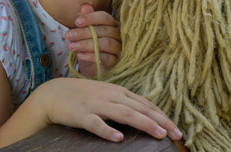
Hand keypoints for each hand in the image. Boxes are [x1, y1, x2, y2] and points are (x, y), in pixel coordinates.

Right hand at [35, 77, 182, 142]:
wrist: (53, 93)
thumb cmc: (82, 96)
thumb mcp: (106, 96)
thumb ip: (124, 103)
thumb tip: (145, 114)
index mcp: (119, 92)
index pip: (146, 104)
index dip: (163, 116)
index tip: (177, 128)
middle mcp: (111, 96)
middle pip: (141, 109)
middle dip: (161, 121)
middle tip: (177, 134)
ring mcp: (97, 105)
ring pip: (125, 114)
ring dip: (144, 123)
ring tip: (159, 134)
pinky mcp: (82, 115)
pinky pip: (96, 124)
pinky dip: (108, 131)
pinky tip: (118, 139)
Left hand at [66, 4, 121, 77]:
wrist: (93, 68)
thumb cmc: (90, 46)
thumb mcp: (86, 33)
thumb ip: (87, 19)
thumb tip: (85, 6)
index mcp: (112, 24)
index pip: (104, 17)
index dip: (91, 18)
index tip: (76, 22)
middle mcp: (118, 35)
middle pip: (103, 30)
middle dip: (84, 32)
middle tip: (69, 35)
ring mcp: (119, 48)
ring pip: (105, 43)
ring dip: (86, 44)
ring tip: (71, 46)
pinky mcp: (116, 62)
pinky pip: (106, 58)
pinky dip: (91, 56)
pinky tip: (80, 55)